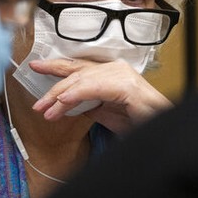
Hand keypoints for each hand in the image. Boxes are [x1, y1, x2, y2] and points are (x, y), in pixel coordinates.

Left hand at [30, 58, 171, 132]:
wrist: (162, 130)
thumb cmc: (139, 122)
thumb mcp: (106, 113)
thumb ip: (89, 104)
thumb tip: (66, 104)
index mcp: (111, 73)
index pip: (79, 68)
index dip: (56, 67)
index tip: (36, 67)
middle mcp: (116, 69)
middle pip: (77, 73)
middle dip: (54, 87)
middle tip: (37, 104)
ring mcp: (122, 75)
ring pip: (82, 80)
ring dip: (61, 97)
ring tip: (47, 110)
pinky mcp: (126, 86)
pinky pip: (95, 88)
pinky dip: (77, 94)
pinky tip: (63, 102)